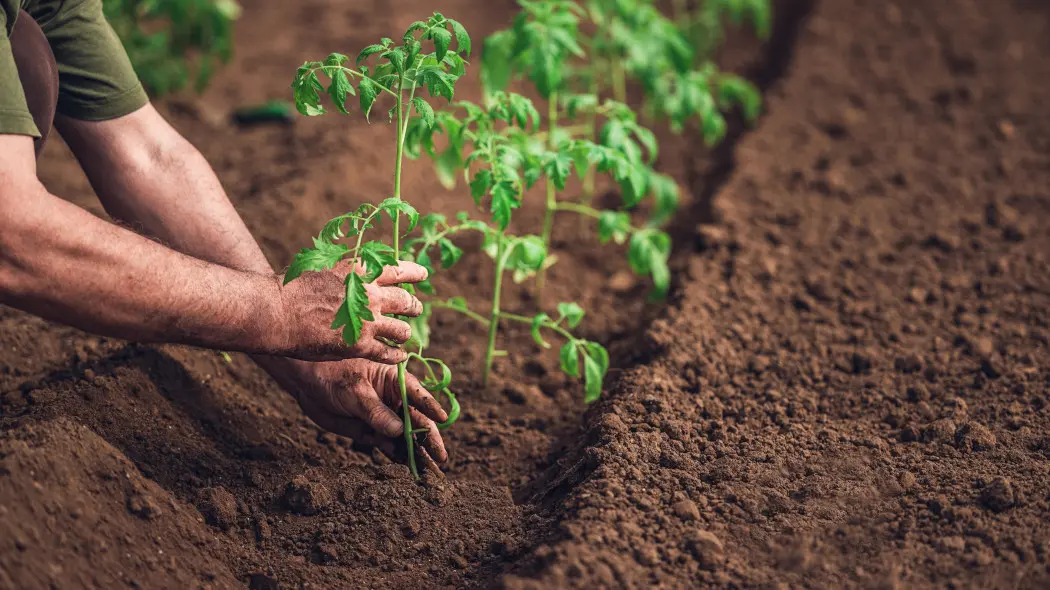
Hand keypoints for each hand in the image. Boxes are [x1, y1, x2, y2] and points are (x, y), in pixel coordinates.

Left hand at [260, 356, 448, 462]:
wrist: (307, 383)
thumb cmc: (333, 376)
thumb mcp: (355, 392)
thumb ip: (376, 412)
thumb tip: (398, 431)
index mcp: (395, 381)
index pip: (418, 395)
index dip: (431, 407)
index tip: (443, 419)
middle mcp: (394, 399)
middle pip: (417, 420)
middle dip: (428, 439)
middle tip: (440, 457)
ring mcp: (384, 416)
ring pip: (405, 436)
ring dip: (415, 452)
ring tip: (429, 470)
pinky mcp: (372, 430)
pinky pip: (388, 444)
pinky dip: (397, 455)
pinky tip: (407, 466)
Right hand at [273, 261, 425, 362]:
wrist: (277, 311)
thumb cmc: (292, 287)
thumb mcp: (323, 265)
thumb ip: (346, 269)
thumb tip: (357, 266)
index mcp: (361, 270)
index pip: (399, 269)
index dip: (415, 272)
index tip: (424, 275)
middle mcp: (370, 294)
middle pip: (406, 300)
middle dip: (414, 306)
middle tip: (416, 308)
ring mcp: (367, 321)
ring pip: (402, 329)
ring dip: (405, 333)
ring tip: (403, 335)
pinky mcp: (360, 345)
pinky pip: (389, 353)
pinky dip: (397, 355)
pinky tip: (399, 356)